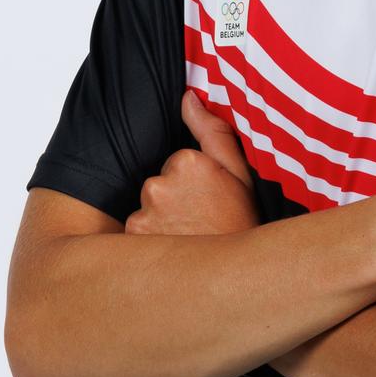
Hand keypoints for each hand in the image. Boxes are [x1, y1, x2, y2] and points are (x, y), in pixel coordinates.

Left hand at [123, 91, 262, 236]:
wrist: (238, 279)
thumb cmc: (242, 226)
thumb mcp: (240, 175)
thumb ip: (212, 131)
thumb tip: (188, 97)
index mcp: (186, 161)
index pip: (177, 162)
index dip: (196, 183)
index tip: (211, 200)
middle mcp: (159, 184)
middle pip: (158, 185)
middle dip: (175, 201)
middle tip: (202, 220)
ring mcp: (143, 213)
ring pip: (147, 209)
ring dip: (162, 222)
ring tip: (190, 238)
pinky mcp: (132, 239)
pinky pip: (137, 233)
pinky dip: (152, 241)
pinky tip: (176, 249)